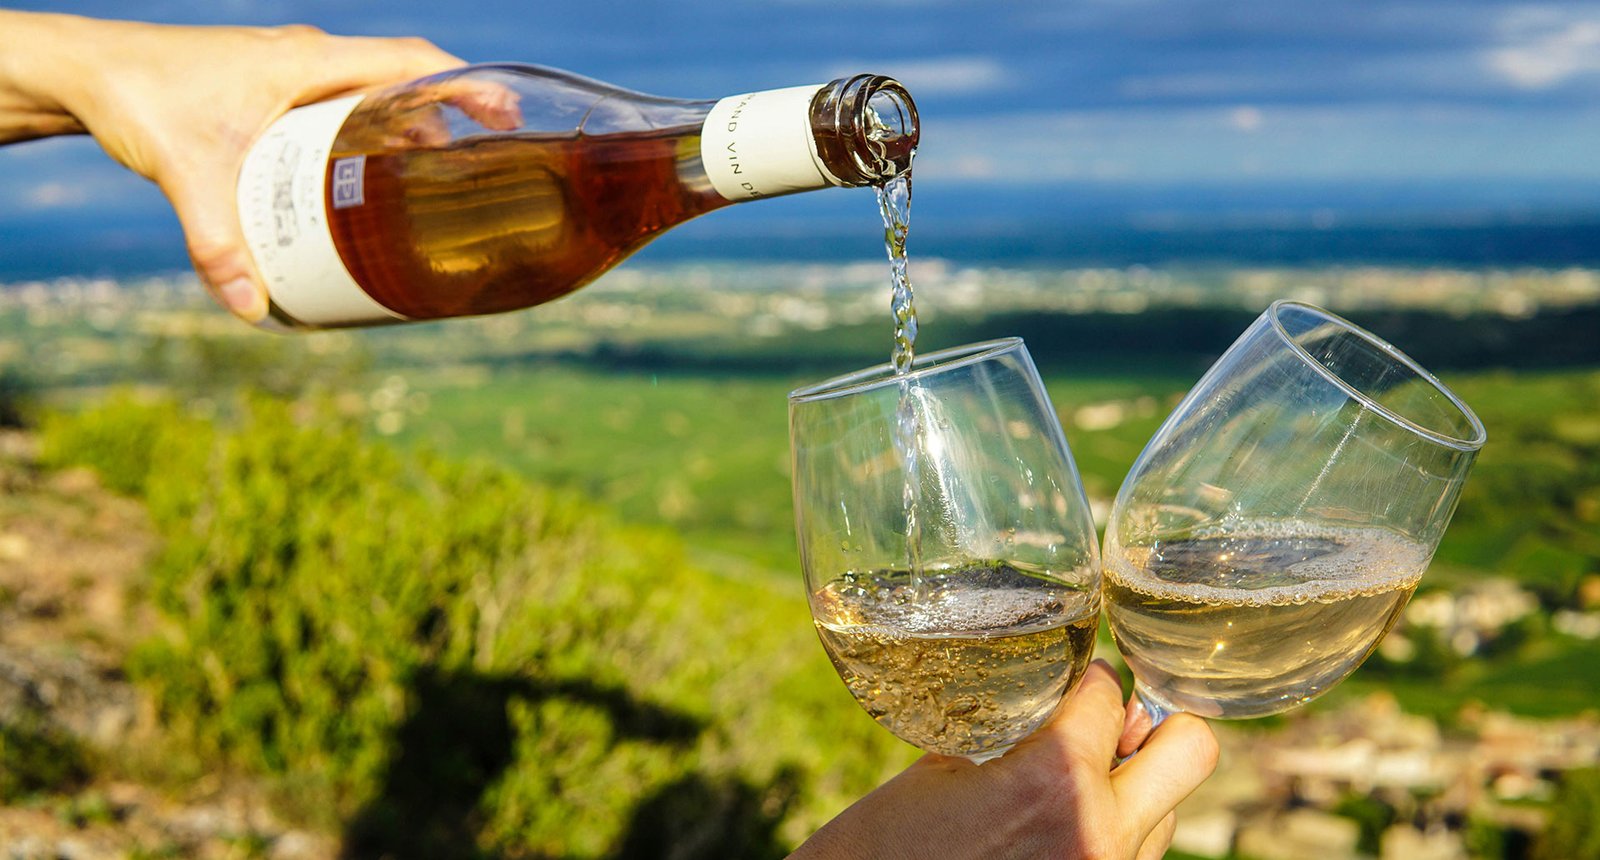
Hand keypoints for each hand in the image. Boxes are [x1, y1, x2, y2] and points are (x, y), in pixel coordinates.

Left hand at [0, 12, 462, 321]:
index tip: (507, 113)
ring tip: (439, 180)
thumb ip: (217, 244)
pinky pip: (343, 105)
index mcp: (307, 62)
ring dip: (411, 127)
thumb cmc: (137, 97)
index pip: (410, 61)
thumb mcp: (186, 174)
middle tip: (486, 164)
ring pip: (373, 93)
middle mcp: (308, 60)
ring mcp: (293, 73)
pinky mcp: (274, 90)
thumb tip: (252, 309)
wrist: (85, 71)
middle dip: (451, 117)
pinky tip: (369, 177)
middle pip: (404, 79)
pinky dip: (370, 133)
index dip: (466, 83)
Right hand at [792, 660, 1218, 859]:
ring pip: (1171, 808)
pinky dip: (1114, 830)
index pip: (1108, 694)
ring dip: (1133, 784)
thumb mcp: (934, 772)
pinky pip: (1138, 855)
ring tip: (1072, 783)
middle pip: (1190, 746)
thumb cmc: (880, 848)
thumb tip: (1037, 701)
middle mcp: (1100, 831)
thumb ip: (1001, 732)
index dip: (1087, 675)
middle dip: (1153, 722)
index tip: (1068, 675)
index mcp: (1053, 780)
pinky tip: (1059, 824)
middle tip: (1108, 723)